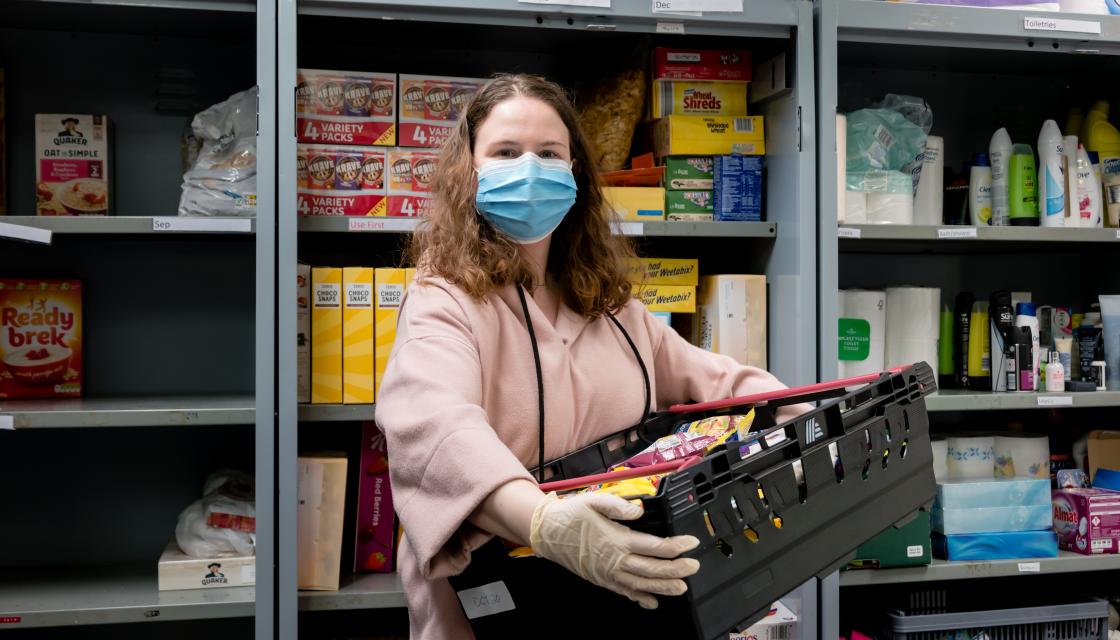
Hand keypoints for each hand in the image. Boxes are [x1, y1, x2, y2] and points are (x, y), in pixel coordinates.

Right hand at [529, 492, 699, 608]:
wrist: (546, 532)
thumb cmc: (570, 515)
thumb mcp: (593, 501)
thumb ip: (618, 505)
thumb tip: (639, 511)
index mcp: (617, 540)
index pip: (655, 546)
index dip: (676, 546)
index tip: (691, 542)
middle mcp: (615, 560)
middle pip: (653, 570)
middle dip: (676, 570)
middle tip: (693, 567)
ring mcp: (608, 573)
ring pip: (641, 585)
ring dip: (663, 587)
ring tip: (681, 587)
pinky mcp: (601, 579)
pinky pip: (624, 592)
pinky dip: (639, 598)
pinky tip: (651, 601)